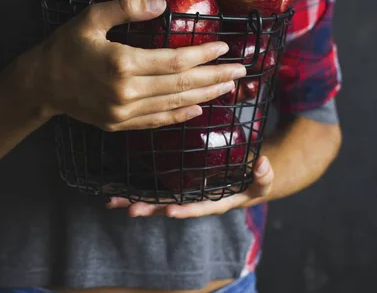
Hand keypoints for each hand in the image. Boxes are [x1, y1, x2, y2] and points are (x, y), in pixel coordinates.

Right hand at [30, 0, 246, 130]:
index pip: (174, 61)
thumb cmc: (65, 47)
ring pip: (173, 105)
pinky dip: (179, 116)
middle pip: (181, 85)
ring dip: (204, 96)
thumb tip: (162, 4)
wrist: (41, 84)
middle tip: (240, 71)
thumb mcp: (91, 18)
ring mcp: (124, 112)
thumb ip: (127, 8)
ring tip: (228, 87)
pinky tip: (198, 110)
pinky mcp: (119, 124)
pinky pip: (156, 121)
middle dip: (214, 77)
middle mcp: (126, 92)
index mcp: (122, 64)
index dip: (201, 55)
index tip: (224, 48)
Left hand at [106, 154, 273, 217]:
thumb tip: (262, 164)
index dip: (185, 210)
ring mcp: (183, 192)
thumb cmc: (252, 182)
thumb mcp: (262, 182)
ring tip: (112, 200)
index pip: (198, 207)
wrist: (244, 179)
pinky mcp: (176, 182)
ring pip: (156, 198)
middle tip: (129, 210)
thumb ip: (264, 177)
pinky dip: (136, 187)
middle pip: (169, 206)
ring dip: (134, 199)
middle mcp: (194, 200)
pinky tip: (116, 186)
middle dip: (149, 208)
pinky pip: (154, 186)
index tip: (170, 211)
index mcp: (214, 202)